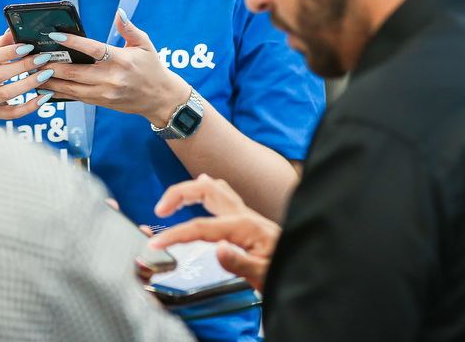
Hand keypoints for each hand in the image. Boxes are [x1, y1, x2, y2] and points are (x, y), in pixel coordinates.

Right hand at [0, 30, 53, 120]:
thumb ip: (0, 42)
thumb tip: (12, 30)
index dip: (8, 52)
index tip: (27, 47)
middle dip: (23, 66)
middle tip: (42, 59)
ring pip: (6, 94)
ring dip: (28, 84)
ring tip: (45, 74)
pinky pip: (13, 113)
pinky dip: (29, 106)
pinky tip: (44, 97)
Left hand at [42, 9, 191, 125]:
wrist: (161, 98)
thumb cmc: (152, 68)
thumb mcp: (145, 45)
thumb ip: (129, 28)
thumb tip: (119, 12)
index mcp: (122, 60)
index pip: (93, 49)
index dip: (72, 42)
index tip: (54, 35)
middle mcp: (112, 78)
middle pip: (76, 72)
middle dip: (53, 66)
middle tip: (35, 57)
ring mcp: (105, 93)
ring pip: (72, 88)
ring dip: (51, 82)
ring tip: (33, 73)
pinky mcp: (101, 103)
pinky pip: (76, 98)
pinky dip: (59, 94)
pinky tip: (45, 89)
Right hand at [148, 174, 279, 292]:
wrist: (308, 267)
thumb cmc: (289, 270)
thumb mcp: (265, 276)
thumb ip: (241, 263)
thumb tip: (218, 250)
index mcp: (244, 226)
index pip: (200, 226)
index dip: (174, 233)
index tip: (156, 242)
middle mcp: (243, 214)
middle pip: (205, 190)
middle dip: (178, 194)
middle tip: (160, 210)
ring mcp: (246, 214)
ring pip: (214, 188)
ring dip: (191, 188)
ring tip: (172, 201)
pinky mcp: (248, 219)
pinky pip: (223, 195)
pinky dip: (206, 191)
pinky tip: (201, 192)